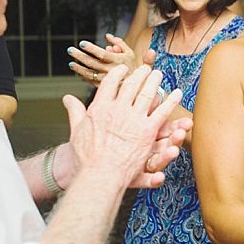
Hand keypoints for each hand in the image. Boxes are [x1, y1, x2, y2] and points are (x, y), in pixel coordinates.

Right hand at [61, 64, 181, 189]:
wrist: (97, 175)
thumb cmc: (84, 158)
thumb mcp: (76, 131)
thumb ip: (75, 112)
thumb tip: (66, 98)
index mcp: (99, 108)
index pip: (109, 84)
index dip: (117, 74)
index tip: (123, 69)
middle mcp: (117, 110)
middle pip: (131, 86)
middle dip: (139, 74)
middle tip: (146, 68)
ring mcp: (133, 120)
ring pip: (147, 94)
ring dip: (154, 82)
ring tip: (159, 75)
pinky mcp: (147, 131)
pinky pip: (162, 112)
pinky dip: (170, 101)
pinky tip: (177, 93)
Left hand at [67, 33, 138, 86]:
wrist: (138, 86)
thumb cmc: (133, 67)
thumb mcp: (130, 53)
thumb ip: (119, 43)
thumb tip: (108, 36)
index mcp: (118, 61)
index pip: (102, 54)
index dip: (91, 48)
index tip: (82, 43)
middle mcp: (111, 70)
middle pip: (92, 63)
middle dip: (80, 56)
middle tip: (70, 50)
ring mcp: (107, 80)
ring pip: (89, 74)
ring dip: (78, 68)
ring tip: (71, 63)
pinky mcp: (104, 87)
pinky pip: (91, 82)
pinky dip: (84, 77)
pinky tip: (79, 72)